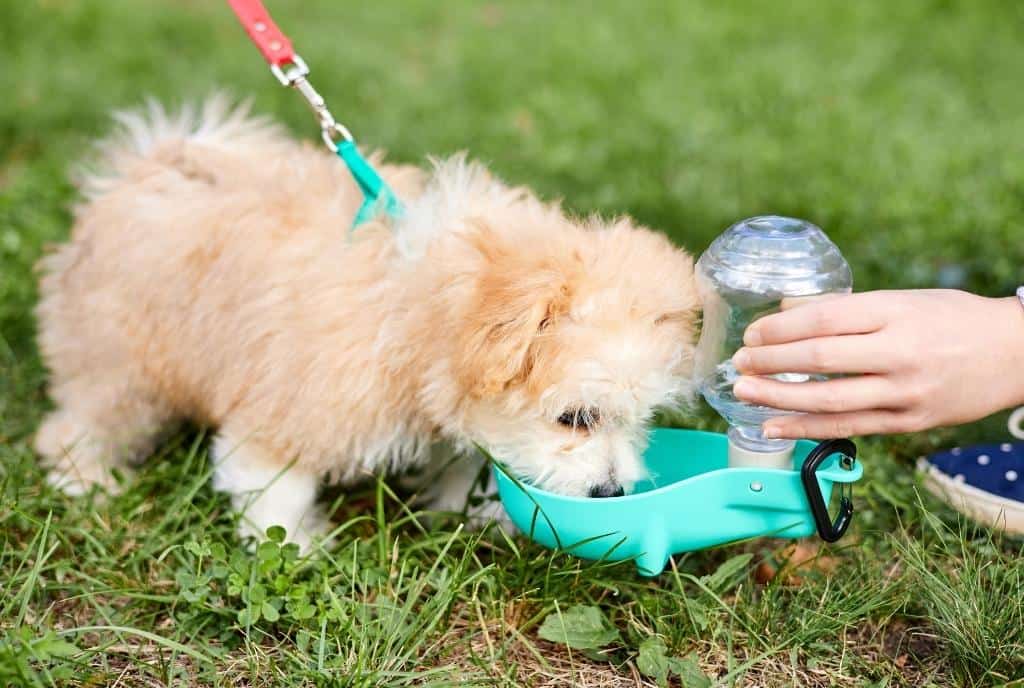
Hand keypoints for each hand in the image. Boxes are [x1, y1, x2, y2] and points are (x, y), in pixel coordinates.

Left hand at [730, 290, 1023, 438]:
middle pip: (820, 360)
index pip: (824, 318)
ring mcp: (905, 391)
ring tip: (744, 393)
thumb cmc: (950, 318)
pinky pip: (848, 428)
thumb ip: (848, 309)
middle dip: (770, 362)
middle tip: (739, 363)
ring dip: (778, 399)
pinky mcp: (909, 422)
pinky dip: (805, 429)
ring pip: (829, 400)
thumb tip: (785, 313)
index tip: (752, 333)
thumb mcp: (903, 299)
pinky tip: (773, 427)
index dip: (780, 329)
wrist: (1015, 353)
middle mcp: (900, 352)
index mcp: (895, 311)